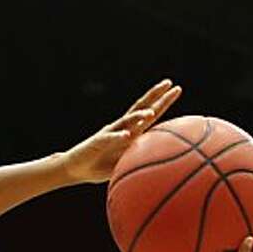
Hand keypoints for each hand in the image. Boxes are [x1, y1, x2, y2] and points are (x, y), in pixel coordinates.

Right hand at [59, 82, 182, 183]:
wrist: (76, 168)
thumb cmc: (100, 167)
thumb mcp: (125, 163)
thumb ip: (139, 160)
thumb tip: (161, 166)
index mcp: (130, 132)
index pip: (150, 113)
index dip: (163, 101)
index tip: (176, 89)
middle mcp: (122, 127)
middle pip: (141, 107)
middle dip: (155, 95)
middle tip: (170, 83)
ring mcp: (110, 132)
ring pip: (126, 120)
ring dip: (138, 116)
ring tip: (150, 113)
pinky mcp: (98, 141)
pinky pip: (110, 138)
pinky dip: (118, 137)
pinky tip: (126, 135)